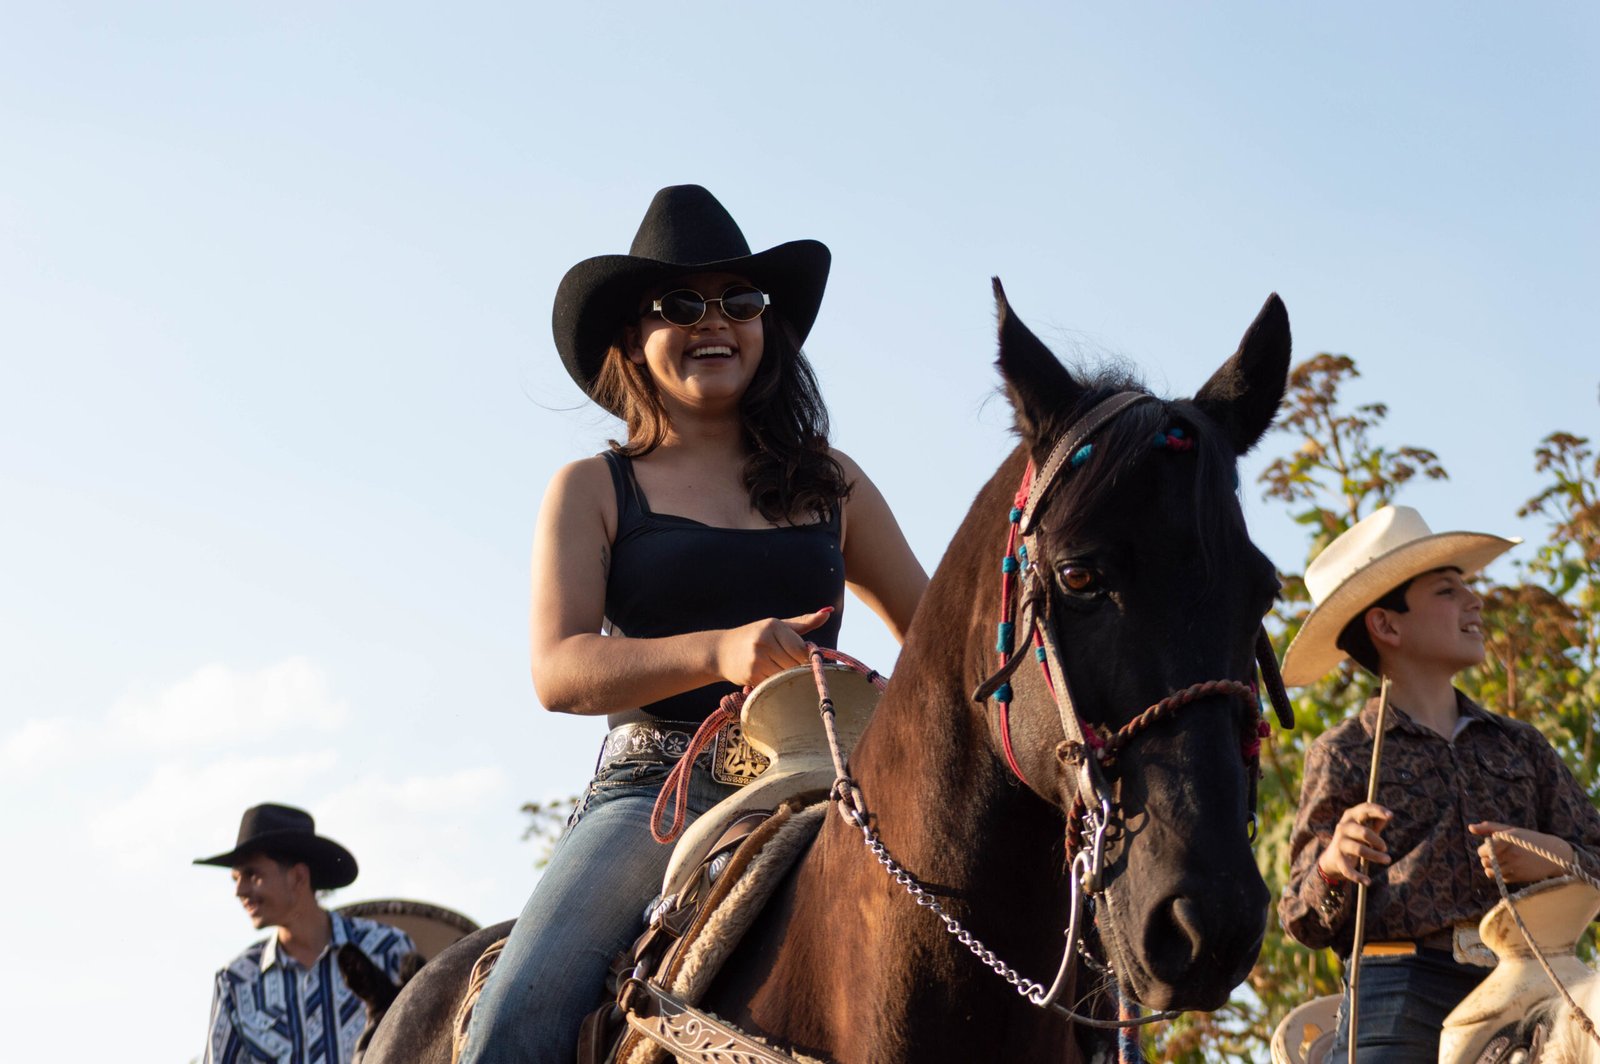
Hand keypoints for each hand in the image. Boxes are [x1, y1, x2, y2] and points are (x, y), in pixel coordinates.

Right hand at [714, 608, 833, 686]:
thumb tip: (828, 611)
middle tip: (795, 671)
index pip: (801, 649)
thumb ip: (804, 622)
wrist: (721, 651)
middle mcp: (765, 640)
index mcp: (774, 626)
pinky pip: (775, 684)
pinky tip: (771, 680)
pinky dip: (777, 685)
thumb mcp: (779, 626)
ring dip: (788, 679)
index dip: (808, 659)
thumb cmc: (755, 637)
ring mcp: (757, 658)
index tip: (807, 663)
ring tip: (783, 675)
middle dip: (798, 670)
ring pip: (786, 676)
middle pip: (796, 664)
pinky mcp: (752, 674)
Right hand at [1317, 802, 1392, 886]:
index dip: (1378, 811)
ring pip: (1360, 850)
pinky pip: (1349, 870)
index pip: (1364, 809)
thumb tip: (1389, 815)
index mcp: (1350, 817)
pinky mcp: (1337, 859)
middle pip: (1364, 832)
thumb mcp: (1363, 829)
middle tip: (1385, 848)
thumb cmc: (1354, 840)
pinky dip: (1359, 877)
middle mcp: (1342, 828)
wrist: (1331, 859)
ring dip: (1376, 857)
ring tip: (1387, 860)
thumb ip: (1375, 823)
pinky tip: (1368, 881)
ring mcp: (1339, 843)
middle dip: (1378, 841)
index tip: (1391, 816)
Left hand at [1468, 822, 1572, 882]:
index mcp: (1506, 841)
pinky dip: (1501, 874)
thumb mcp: (1510, 830)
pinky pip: (1501, 878)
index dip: (1485, 850)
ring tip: (1502, 861)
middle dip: (1487, 858)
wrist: (1554, 853)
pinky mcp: (1519, 877)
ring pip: (1490, 871)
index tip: (1492, 847)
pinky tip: (1509, 868)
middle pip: (1485, 862)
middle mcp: (1510, 854)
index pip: (1482, 851)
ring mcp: (1515, 867)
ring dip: (1492, 867)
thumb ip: (1488, 827)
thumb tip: (1470, 827)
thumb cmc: (1528, 839)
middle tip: (1498, 854)